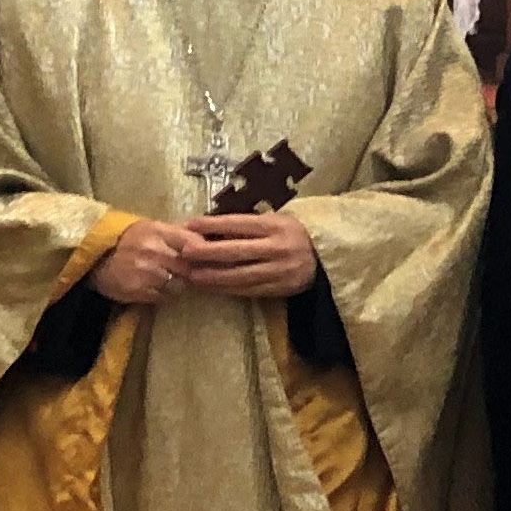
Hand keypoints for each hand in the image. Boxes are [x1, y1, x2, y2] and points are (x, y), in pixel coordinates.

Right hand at [91, 220, 196, 305]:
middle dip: (189, 272)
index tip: (201, 259)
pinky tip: (154, 288)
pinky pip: (164, 297)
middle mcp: (155, 250)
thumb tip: (207, 238)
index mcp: (159, 231)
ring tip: (166, 281)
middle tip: (182, 273)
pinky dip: (163, 295)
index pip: (194, 243)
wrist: (95, 257)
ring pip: (179, 285)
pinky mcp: (138, 290)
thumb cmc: (127, 241)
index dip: (201, 253)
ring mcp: (147, 271)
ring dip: (176, 286)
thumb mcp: (151, 228)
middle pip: (189, 267)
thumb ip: (177, 234)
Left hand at [180, 213, 320, 300]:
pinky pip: (248, 290)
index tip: (189, 225)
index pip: (238, 224)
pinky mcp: (279, 289)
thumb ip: (248, 225)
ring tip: (191, 275)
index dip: (212, 225)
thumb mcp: (276, 220)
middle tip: (184, 252)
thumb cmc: (294, 234)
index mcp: (276, 225)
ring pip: (239, 275)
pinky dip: (227, 289)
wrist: (326, 258)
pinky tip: (211, 286)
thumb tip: (209, 228)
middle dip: (206, 253)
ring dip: (212, 276)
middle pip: (235, 251)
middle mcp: (278, 248)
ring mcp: (279, 271)